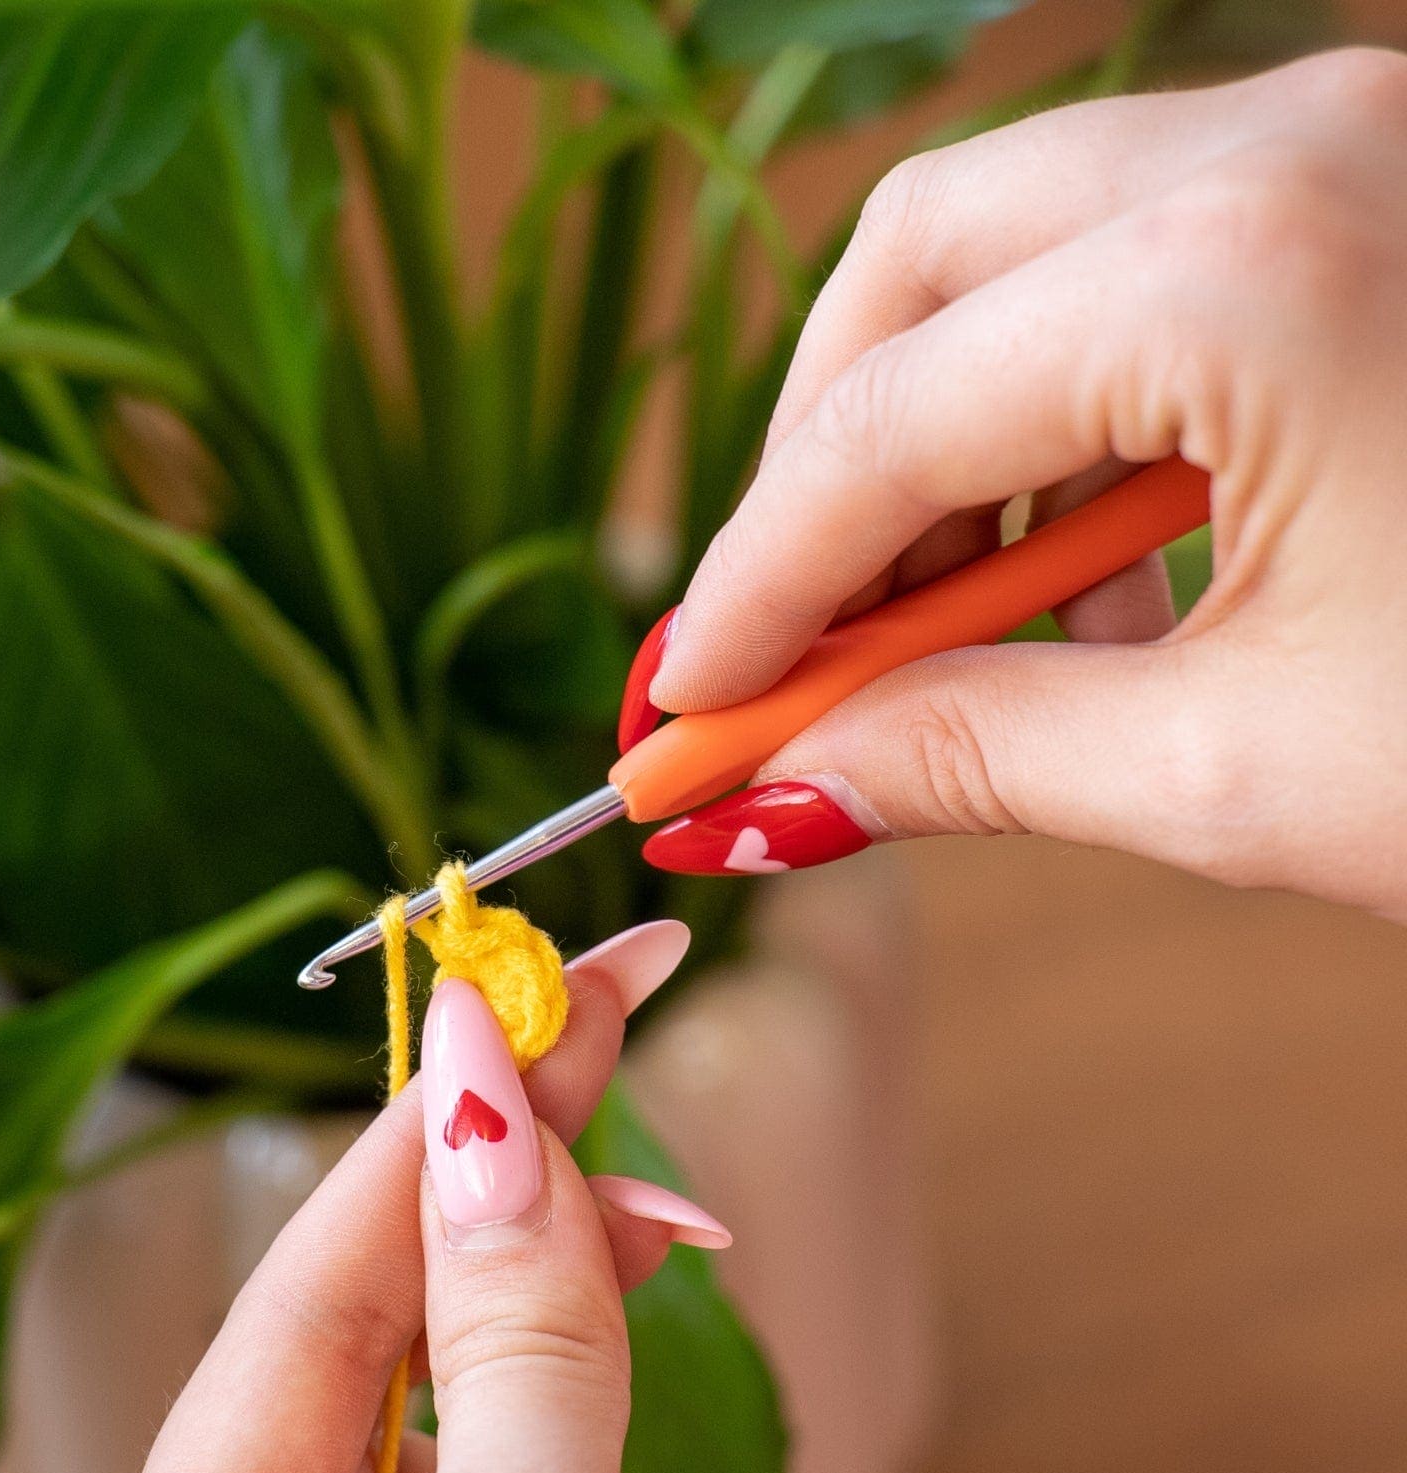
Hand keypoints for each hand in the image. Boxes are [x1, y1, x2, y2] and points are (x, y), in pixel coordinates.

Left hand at [60, 923, 795, 1472]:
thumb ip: (516, 1339)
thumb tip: (492, 1110)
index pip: (306, 1300)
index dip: (424, 1136)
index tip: (516, 997)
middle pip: (374, 1312)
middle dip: (495, 1162)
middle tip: (600, 1002)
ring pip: (452, 1357)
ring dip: (552, 1241)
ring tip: (647, 1164)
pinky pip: (516, 1430)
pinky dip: (582, 1337)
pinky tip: (635, 1256)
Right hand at [644, 48, 1406, 922]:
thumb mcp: (1244, 773)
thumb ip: (968, 755)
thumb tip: (774, 793)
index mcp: (1260, 262)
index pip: (884, 430)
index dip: (748, 590)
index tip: (677, 710)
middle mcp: (1295, 138)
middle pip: (911, 273)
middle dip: (815, 479)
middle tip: (782, 653)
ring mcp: (1351, 144)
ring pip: (1008, 255)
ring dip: (928, 452)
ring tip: (940, 640)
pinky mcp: (1378, 199)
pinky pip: (1127, 274)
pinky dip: (1050, 427)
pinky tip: (1082, 580)